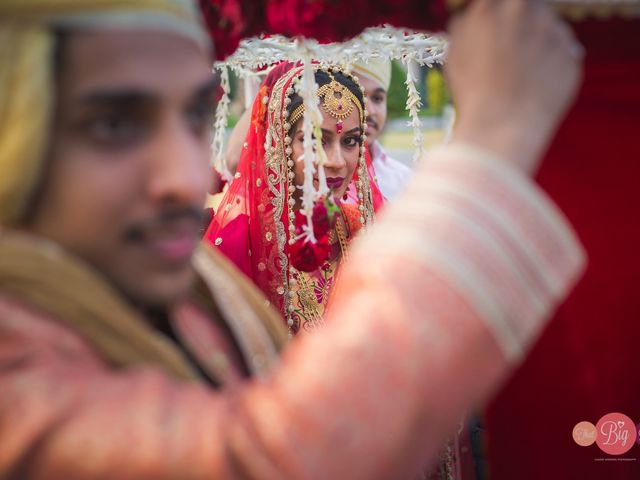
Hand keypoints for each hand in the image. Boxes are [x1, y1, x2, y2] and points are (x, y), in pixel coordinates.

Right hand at [446, 0, 583, 173]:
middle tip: (509, 45)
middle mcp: (526, 10)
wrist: (501, 129)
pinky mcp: (572, 55)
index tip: (494, 25)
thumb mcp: (454, 53)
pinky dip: (550, 64)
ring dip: (537, 40)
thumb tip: (471, 14)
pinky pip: (562, 52)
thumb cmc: (472, 93)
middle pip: (526, 3)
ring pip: (548, 26)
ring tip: (520, 72)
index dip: (496, 12)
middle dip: (519, 19)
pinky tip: (533, 84)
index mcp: (493, 6)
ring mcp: (554, 32)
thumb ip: (466, 23)